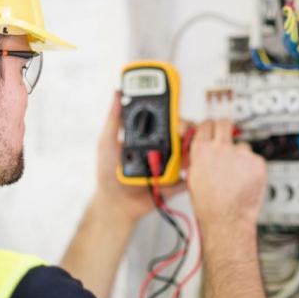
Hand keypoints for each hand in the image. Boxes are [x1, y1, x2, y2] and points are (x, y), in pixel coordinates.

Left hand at [95, 91, 186, 222]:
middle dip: (186, 130)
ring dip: (190, 150)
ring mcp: (170, 166)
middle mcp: (162, 150)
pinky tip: (190, 170)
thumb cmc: (108, 173)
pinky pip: (187, 177)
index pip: (166, 121)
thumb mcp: (107, 142)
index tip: (176, 109)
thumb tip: (117, 93)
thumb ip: (114, 119)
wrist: (114, 204)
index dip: (173, 114)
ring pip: (188, 154)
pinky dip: (191, 174)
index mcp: (149, 138)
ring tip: (187, 148)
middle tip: (182, 129)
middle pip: (181, 136)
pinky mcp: (174, 183)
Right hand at [187, 119, 267, 230]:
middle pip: (224, 123)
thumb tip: (200, 147)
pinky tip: (245, 180)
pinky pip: (254, 159)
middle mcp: (220, 148)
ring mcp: (240, 154)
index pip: (205, 124)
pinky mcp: (257, 162)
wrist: (226, 219)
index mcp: (202, 150)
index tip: (212, 128)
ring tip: (236, 174)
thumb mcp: (193, 176)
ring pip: (241, 145)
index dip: (209, 126)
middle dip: (225, 128)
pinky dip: (251, 168)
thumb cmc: (209, 204)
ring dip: (240, 155)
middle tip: (226, 136)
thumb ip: (197, 157)